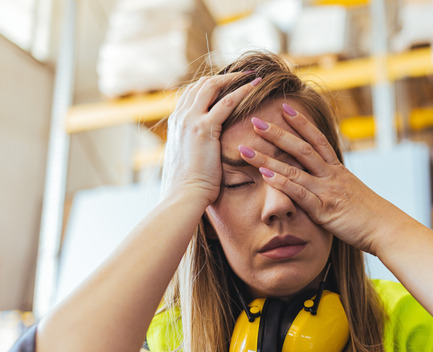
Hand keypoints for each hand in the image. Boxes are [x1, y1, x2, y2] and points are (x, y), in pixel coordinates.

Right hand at [161, 72, 260, 204]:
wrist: (182, 196)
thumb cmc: (187, 187)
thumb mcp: (187, 160)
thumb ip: (193, 147)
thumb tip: (202, 150)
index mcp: (175, 124)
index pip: (191, 94)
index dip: (210, 86)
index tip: (227, 84)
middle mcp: (180, 117)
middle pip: (201, 85)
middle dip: (223, 77)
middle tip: (243, 74)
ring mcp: (190, 120)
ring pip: (212, 87)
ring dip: (234, 78)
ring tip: (252, 76)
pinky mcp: (204, 128)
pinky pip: (227, 102)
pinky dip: (243, 90)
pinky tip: (256, 85)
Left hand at [238, 103, 405, 254]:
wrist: (386, 229)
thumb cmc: (369, 215)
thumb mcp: (351, 193)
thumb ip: (333, 185)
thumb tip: (322, 181)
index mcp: (337, 170)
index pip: (317, 139)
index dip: (300, 123)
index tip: (283, 107)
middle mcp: (331, 175)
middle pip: (301, 148)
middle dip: (277, 134)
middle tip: (254, 121)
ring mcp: (327, 191)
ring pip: (294, 169)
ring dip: (267, 158)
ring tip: (245, 150)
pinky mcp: (324, 209)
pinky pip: (299, 193)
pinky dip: (281, 183)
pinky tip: (264, 175)